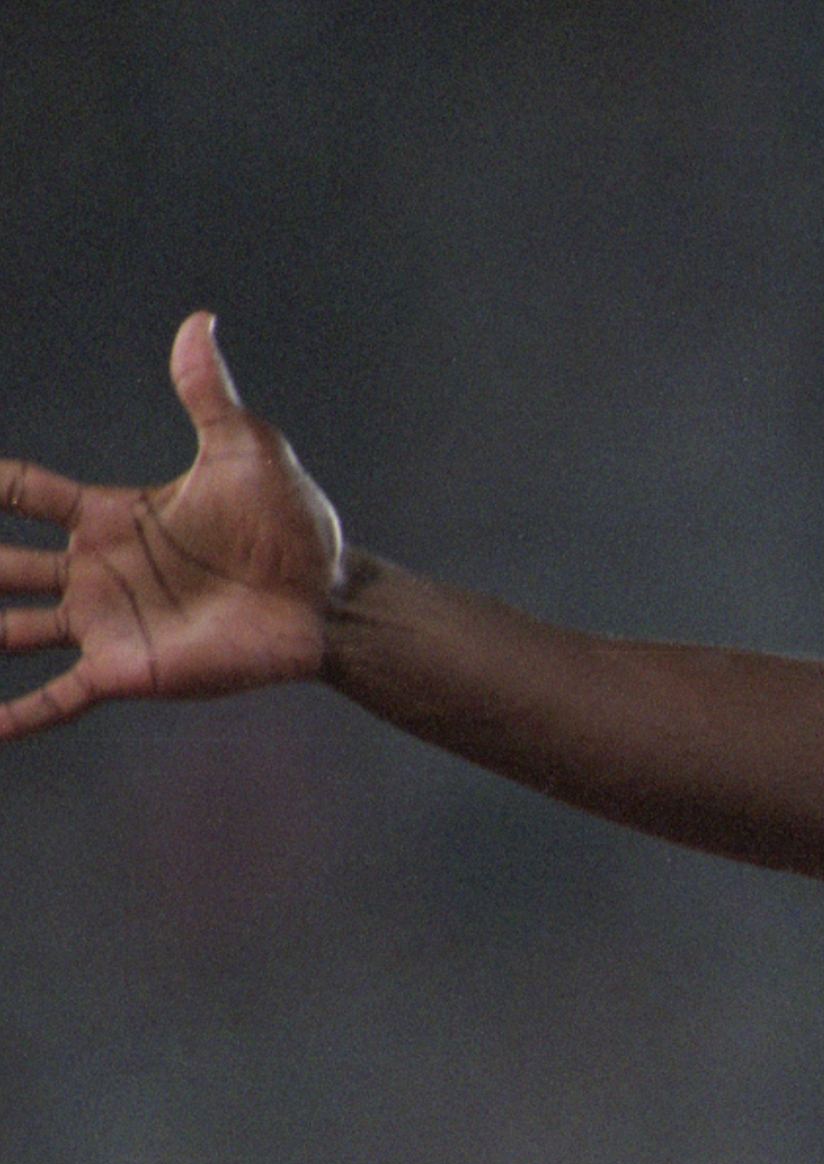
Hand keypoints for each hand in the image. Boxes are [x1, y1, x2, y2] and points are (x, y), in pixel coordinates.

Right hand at [0, 311, 342, 739]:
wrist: (329, 599)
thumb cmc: (292, 526)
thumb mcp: (245, 450)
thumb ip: (208, 394)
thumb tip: (200, 323)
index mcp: (110, 516)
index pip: (22, 492)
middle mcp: (94, 571)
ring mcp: (106, 623)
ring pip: (12, 627)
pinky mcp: (129, 669)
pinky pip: (60, 698)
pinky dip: (19, 716)